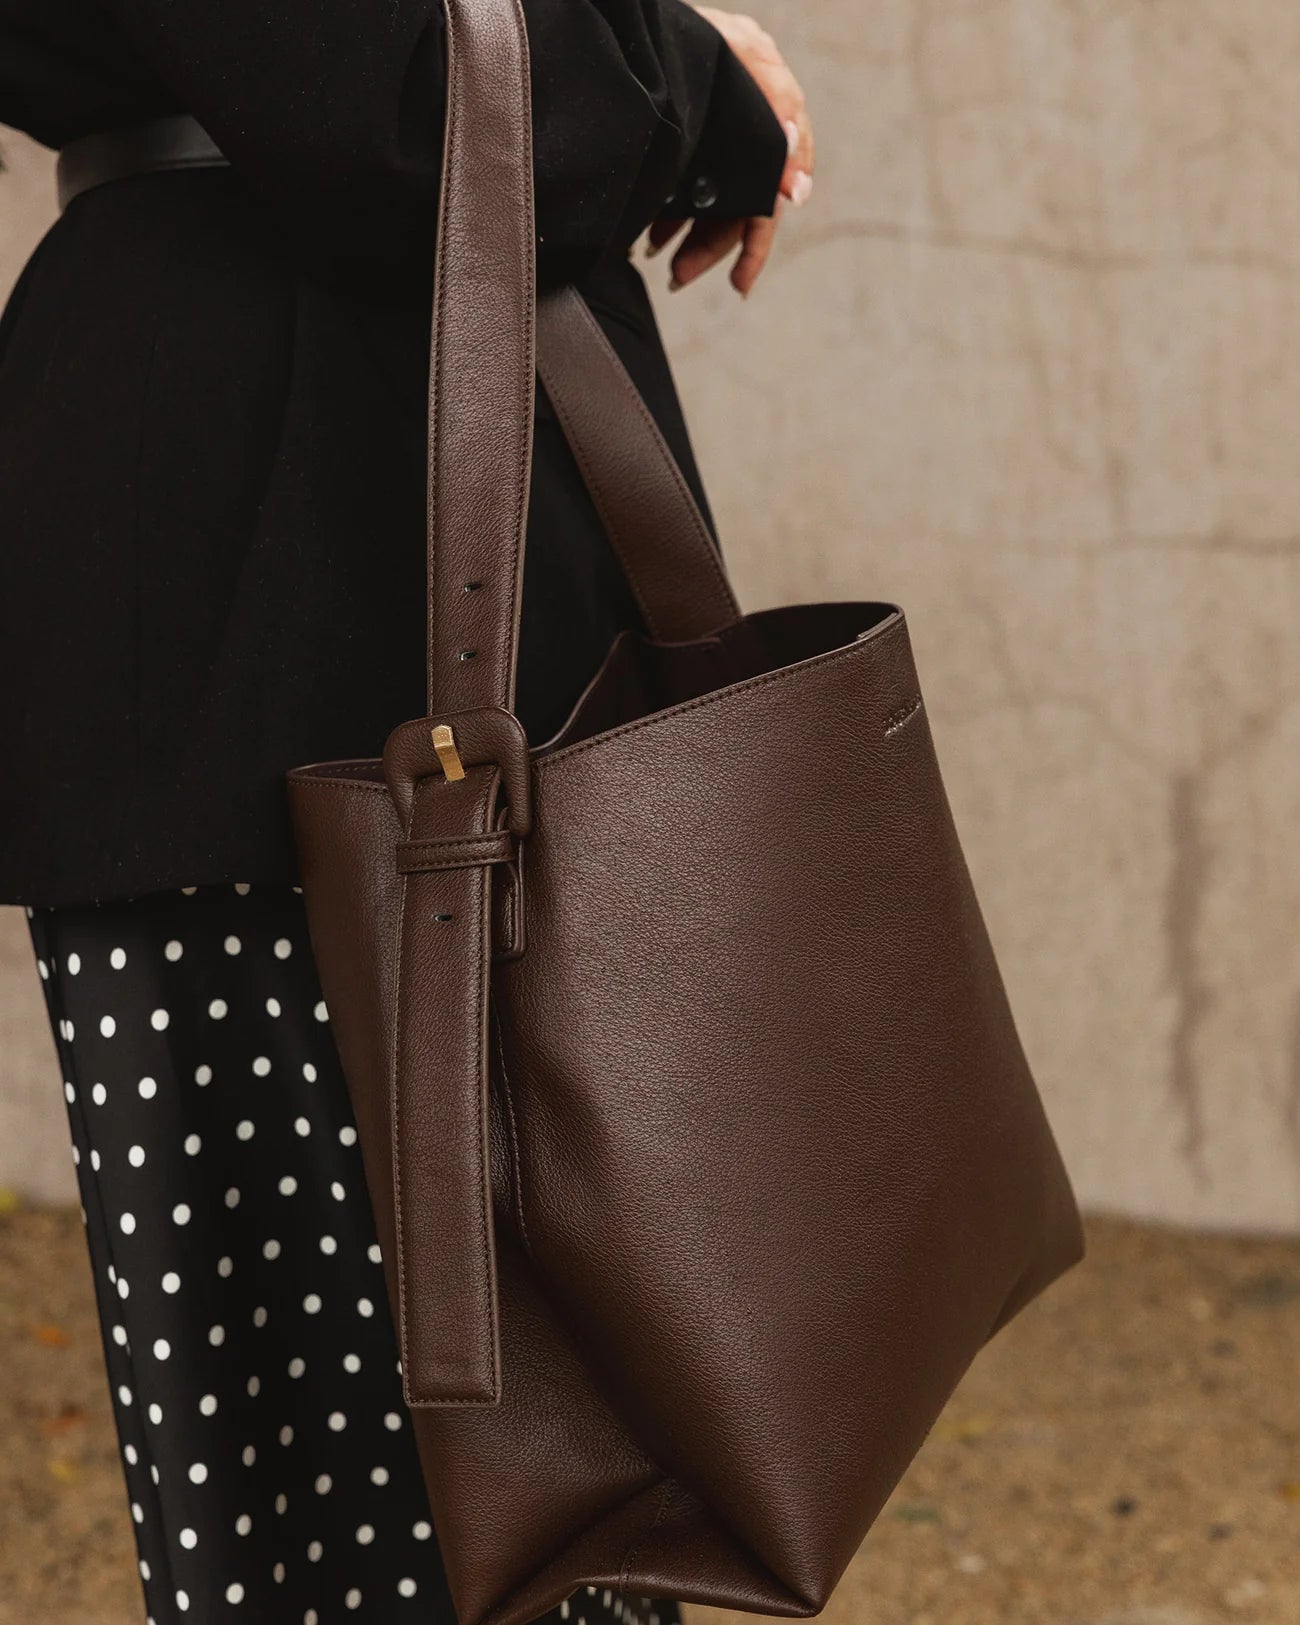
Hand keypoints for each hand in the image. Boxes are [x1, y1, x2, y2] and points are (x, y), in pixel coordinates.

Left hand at [647, 8, 814, 298]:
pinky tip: (651, 234)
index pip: (771, 194)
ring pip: (711, 204)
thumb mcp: (740, 52)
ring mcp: (717, 134)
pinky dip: (671, 213)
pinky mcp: (690, 136)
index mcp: (769, 109)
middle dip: (709, 248)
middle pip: (738, 207)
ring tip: (659, 258)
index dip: (756, 242)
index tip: (740, 282)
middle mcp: (746, 127)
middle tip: (678, 277)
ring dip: (687, 237)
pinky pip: (688, 188)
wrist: (638, 20)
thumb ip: (777, 106)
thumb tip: (797, 188)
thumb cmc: (692, 27)